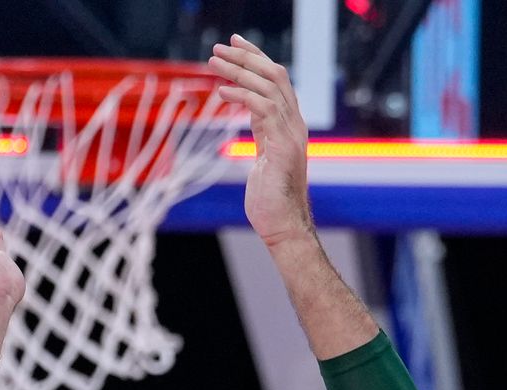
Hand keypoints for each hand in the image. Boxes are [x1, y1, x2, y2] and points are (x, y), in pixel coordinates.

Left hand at [210, 36, 313, 246]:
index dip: (257, 59)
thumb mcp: (264, 160)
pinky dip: (241, 94)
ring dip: (238, 70)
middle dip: (246, 56)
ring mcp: (290, 134)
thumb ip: (263, 138)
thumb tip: (255, 126)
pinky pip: (262, 108)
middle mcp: (294, 124)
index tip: (235, 45)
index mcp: (289, 126)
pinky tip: (221, 91)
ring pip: (268, 86)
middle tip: (219, 47)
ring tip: (213, 62)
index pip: (277, 81)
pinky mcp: (281, 146)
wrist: (283, 227)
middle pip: (275, 75)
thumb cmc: (270, 200)